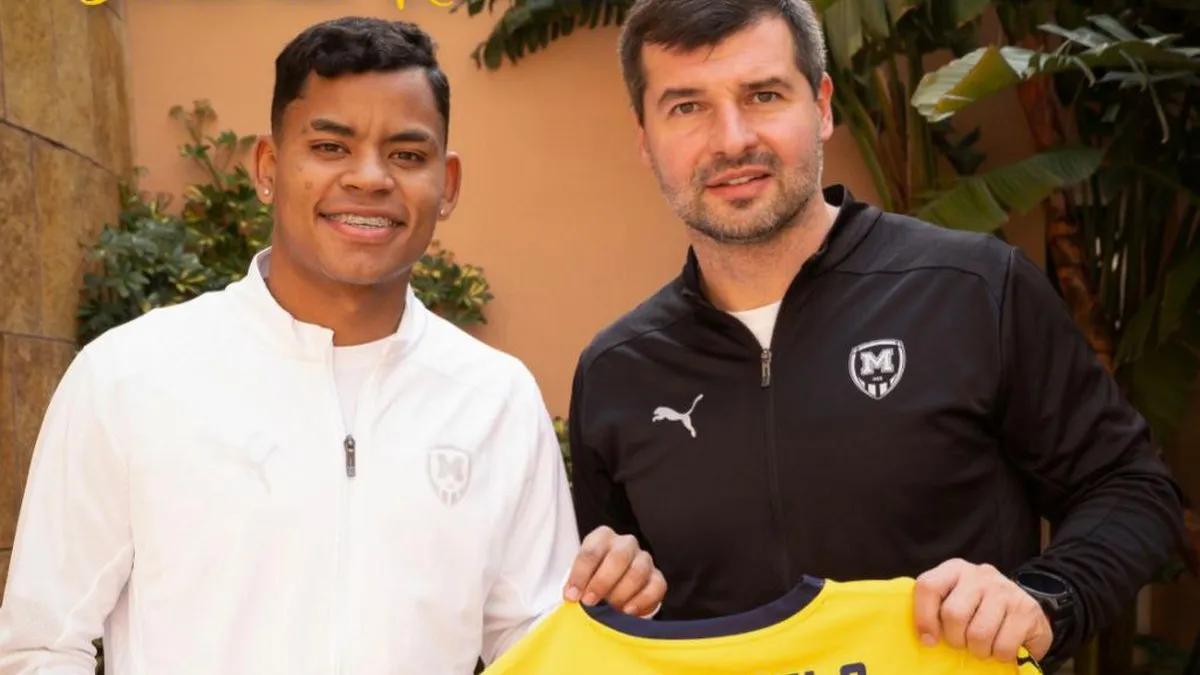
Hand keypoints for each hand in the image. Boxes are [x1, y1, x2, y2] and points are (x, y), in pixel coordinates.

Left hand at [563, 526, 665, 616]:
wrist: (612, 586)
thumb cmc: (592, 579)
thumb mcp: (580, 577)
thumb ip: (576, 585)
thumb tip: (572, 597)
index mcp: (602, 537)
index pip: (592, 551)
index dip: (580, 575)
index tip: (573, 596)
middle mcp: (625, 544)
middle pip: (618, 557)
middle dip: (602, 582)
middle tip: (590, 602)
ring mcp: (644, 559)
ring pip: (638, 572)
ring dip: (621, 594)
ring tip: (609, 609)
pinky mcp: (657, 577)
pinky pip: (656, 587)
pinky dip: (642, 601)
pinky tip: (628, 612)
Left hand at [913, 558, 1051, 662]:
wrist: (1025, 612)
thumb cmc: (980, 610)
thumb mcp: (955, 601)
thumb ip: (936, 609)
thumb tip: (925, 637)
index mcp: (955, 569)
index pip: (928, 586)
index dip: (924, 617)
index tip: (929, 640)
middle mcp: (980, 574)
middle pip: (953, 614)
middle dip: (956, 639)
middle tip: (963, 643)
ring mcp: (1005, 589)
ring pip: (979, 634)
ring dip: (979, 650)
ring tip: (983, 645)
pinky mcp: (1027, 609)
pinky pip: (1003, 646)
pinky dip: (1000, 655)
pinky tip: (1002, 647)